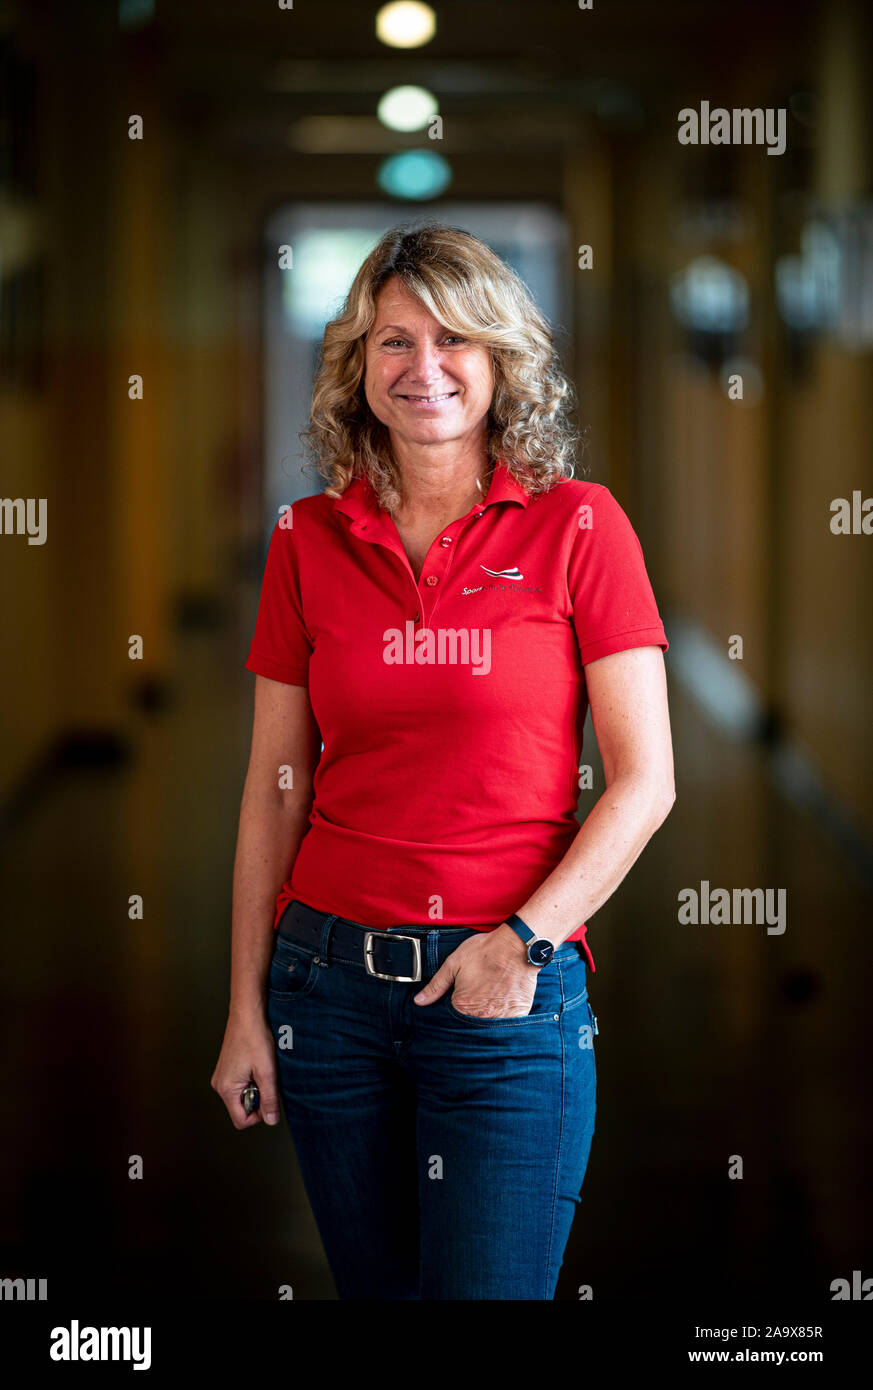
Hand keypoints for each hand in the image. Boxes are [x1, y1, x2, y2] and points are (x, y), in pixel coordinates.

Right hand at [211, 1008, 280, 1129]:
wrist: (247, 1015)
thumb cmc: (255, 1039)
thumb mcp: (267, 1072)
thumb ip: (269, 1099)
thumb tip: (271, 1121)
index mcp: (226, 1089)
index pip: (241, 1120)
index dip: (259, 1115)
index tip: (268, 1097)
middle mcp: (219, 1085)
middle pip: (241, 1109)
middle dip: (257, 1099)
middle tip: (265, 1078)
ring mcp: (221, 1077)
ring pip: (241, 1096)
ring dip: (254, 1088)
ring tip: (261, 1069)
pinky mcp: (226, 1070)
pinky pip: (239, 1085)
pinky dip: (250, 1080)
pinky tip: (256, 1064)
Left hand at [413, 923, 537, 1019]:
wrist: (516, 944)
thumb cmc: (485, 951)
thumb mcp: (454, 963)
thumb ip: (436, 986)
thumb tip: (419, 1002)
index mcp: (463, 1005)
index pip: (452, 1018)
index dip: (455, 1007)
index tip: (462, 996)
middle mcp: (481, 1015)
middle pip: (471, 1024)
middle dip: (471, 1014)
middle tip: (478, 994)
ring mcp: (501, 1017)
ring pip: (489, 1026)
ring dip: (487, 1018)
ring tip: (490, 997)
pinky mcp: (518, 1013)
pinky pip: (508, 1024)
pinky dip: (505, 1018)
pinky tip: (503, 1003)